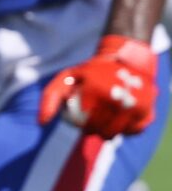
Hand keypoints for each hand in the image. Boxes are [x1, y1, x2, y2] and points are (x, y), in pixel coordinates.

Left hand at [39, 35, 159, 137]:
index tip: (85, 122)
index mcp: (97, 91)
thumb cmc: (91, 72)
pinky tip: (123, 118)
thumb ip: (49, 98)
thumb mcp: (66, 78)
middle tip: (97, 122)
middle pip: (104, 130)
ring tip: (108, 121)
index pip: (88, 125)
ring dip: (112, 130)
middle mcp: (119, 98)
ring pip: (120, 132)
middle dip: (97, 130)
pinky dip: (128, 128)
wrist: (126, 59)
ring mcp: (137, 104)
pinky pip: (135, 129)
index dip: (86, 127)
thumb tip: (41, 123)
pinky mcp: (149, 109)